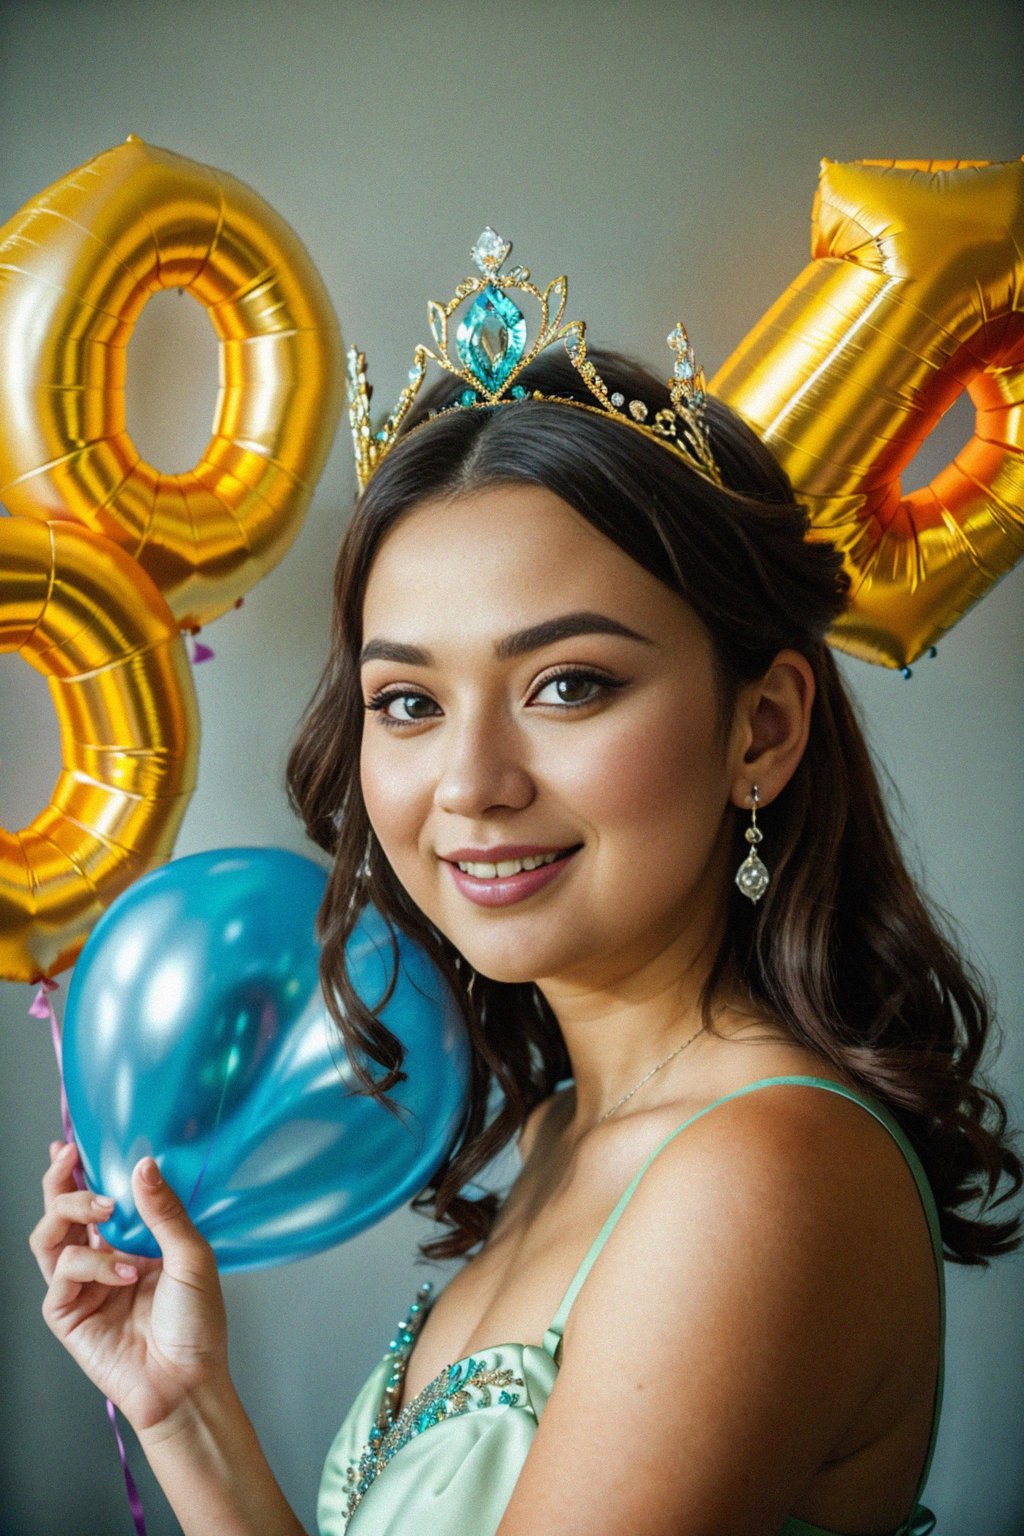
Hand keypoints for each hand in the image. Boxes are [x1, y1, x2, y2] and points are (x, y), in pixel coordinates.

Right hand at [30, 1140, 228, 1434]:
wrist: (188, 1381)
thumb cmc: (197, 1324)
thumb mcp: (193, 1255)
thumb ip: (165, 1211)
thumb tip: (142, 1164)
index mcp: (130, 1243)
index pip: (95, 1199)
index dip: (77, 1172)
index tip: (72, 1143)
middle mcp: (100, 1260)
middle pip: (60, 1212)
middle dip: (60, 1181)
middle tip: (72, 1159)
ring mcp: (81, 1287)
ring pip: (48, 1237)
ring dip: (71, 1212)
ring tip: (106, 1209)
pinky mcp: (67, 1314)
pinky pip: (62, 1273)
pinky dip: (92, 1263)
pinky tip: (125, 1271)